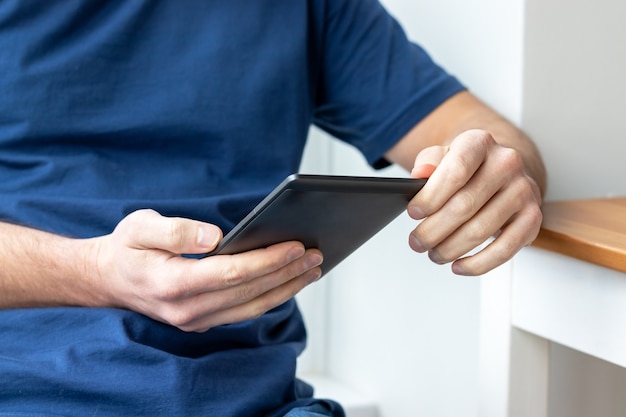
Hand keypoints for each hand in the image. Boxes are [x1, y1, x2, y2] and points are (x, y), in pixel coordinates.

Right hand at [90, 209, 322, 331]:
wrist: (106, 280)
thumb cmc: (126, 249)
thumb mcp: (140, 227)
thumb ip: (176, 231)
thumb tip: (215, 237)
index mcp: (173, 284)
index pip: (232, 273)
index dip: (267, 260)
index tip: (296, 246)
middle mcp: (188, 310)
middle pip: (249, 292)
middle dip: (287, 272)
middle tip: (317, 254)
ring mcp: (196, 320)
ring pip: (252, 306)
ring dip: (286, 288)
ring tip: (312, 269)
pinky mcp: (203, 321)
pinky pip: (244, 311)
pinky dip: (270, 297)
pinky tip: (288, 282)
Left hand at [407, 129, 542, 274]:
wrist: (500, 170)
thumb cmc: (465, 167)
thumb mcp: (442, 155)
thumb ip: (428, 161)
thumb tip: (420, 174)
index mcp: (480, 143)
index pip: (456, 171)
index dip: (431, 196)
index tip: (413, 213)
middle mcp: (506, 163)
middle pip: (465, 205)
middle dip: (434, 230)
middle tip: (417, 243)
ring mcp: (523, 190)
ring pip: (481, 230)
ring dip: (451, 249)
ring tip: (434, 254)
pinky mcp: (533, 217)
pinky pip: (505, 249)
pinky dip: (479, 264)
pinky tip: (459, 266)